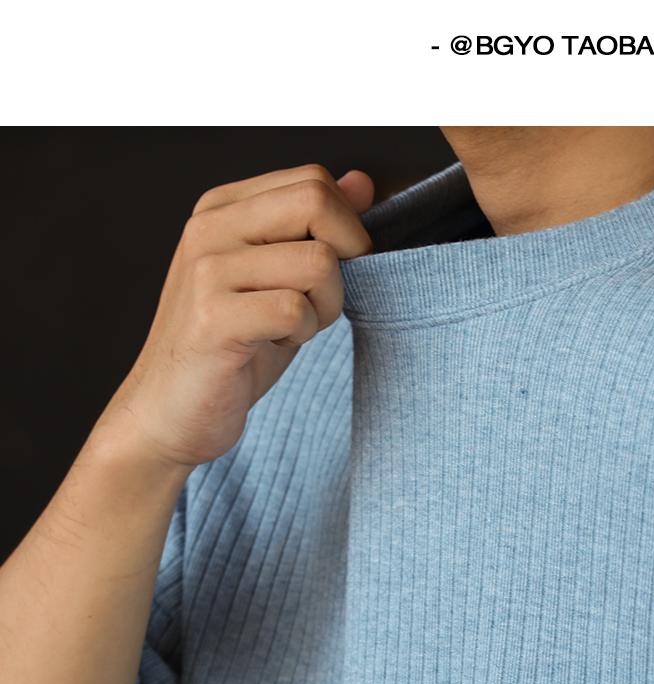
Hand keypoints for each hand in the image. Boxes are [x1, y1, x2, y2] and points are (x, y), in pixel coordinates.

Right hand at [98, 164, 374, 472]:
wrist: (169, 413)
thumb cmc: (229, 351)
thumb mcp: (277, 280)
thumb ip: (314, 230)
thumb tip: (363, 183)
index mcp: (223, 208)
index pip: (312, 180)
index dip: (348, 227)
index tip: (339, 271)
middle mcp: (210, 227)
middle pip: (316, 203)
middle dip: (347, 257)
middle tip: (323, 300)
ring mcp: (208, 269)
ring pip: (318, 261)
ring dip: (325, 306)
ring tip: (290, 328)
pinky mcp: (214, 317)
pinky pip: (296, 308)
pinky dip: (303, 332)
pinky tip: (274, 343)